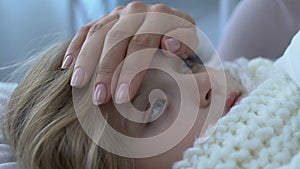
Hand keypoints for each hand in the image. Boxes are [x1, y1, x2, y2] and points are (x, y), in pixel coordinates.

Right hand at [61, 1, 198, 104]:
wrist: (172, 32)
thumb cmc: (181, 48)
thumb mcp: (190, 47)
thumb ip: (184, 47)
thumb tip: (168, 45)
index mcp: (161, 16)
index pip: (143, 42)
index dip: (132, 70)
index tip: (122, 98)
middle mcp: (138, 11)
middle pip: (117, 38)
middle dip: (106, 69)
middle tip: (99, 98)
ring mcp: (119, 13)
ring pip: (98, 33)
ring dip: (86, 60)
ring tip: (78, 86)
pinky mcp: (105, 19)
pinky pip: (86, 30)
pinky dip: (75, 47)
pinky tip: (67, 66)